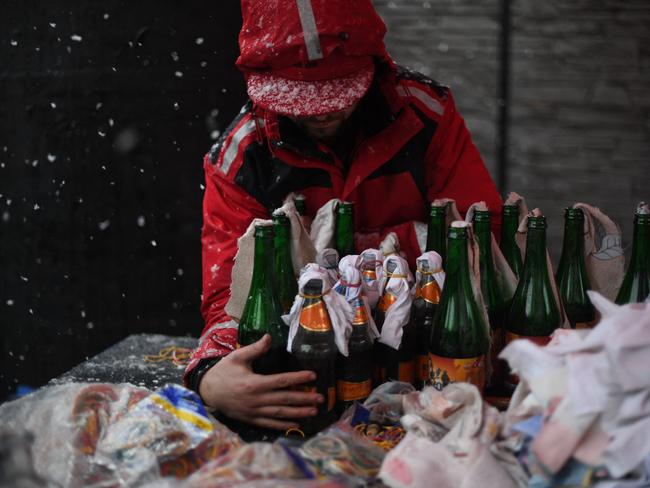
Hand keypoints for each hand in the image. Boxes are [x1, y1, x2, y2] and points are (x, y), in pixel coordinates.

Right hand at [199, 334, 322, 429]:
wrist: (207, 391)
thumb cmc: (223, 372)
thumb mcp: (237, 357)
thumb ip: (255, 349)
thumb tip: (269, 336)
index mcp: (254, 383)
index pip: (281, 381)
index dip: (298, 378)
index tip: (313, 376)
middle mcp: (256, 399)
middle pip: (285, 399)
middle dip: (304, 399)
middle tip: (321, 398)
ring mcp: (254, 411)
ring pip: (280, 413)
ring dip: (298, 413)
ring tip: (313, 412)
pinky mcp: (251, 419)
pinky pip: (270, 423)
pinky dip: (284, 425)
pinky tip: (296, 425)